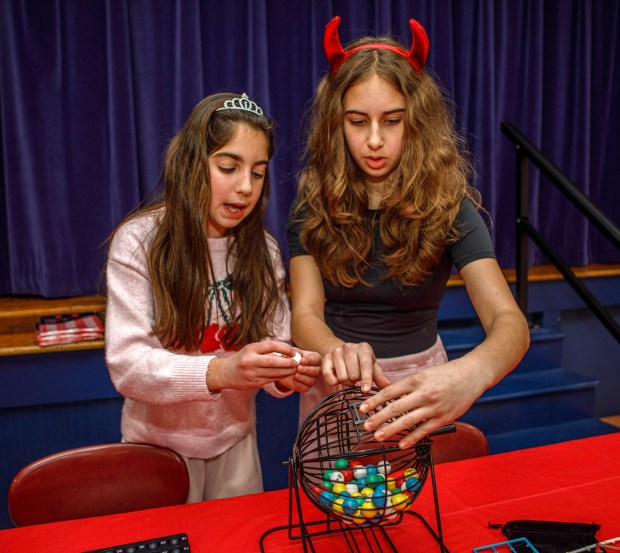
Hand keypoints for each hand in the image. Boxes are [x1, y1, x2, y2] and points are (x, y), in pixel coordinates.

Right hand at [206, 340, 299, 391]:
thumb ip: (266, 350)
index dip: (285, 348)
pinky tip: (285, 375)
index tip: (293, 351)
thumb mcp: (251, 349)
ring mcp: (251, 373)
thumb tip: (288, 351)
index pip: (271, 345)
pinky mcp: (253, 383)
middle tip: (297, 362)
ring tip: (294, 369)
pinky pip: (270, 380)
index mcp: (250, 349)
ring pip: (274, 373)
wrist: (226, 373)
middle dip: (288, 362)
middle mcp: (250, 361)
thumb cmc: (243, 358)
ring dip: (286, 371)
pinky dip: (279, 377)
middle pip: (274, 361)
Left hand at [276, 349, 321, 392]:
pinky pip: (305, 388)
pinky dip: (299, 384)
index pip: (316, 360)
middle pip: (317, 371)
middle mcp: (317, 369)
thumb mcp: (294, 353)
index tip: (302, 361)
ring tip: (295, 374)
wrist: (286, 368)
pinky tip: (294, 380)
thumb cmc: (293, 357)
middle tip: (298, 368)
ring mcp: (313, 379)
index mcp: (316, 358)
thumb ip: (295, 352)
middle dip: (307, 370)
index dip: (309, 361)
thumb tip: (295, 355)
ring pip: (312, 381)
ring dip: (303, 378)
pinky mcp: (307, 387)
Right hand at [322, 342, 390, 392]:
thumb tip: (389, 386)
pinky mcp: (326, 357)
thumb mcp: (372, 367)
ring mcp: (336, 351)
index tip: (366, 391)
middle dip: (355, 381)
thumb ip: (379, 377)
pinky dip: (333, 381)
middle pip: (353, 375)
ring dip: (346, 382)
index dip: (366, 379)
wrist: (343, 352)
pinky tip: (338, 378)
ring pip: (342, 377)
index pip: (365, 366)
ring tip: (348, 377)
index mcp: (364, 348)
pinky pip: (328, 375)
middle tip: (355, 379)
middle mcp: (349, 347)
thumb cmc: (361, 362)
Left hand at [359, 359, 486, 448]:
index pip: (389, 392)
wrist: (471, 375)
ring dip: (391, 430)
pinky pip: (424, 430)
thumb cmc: (445, 374)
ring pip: (407, 421)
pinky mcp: (443, 418)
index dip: (374, 401)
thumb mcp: (423, 374)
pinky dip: (411, 438)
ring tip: (378, 436)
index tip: (362, 408)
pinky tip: (401, 443)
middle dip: (378, 418)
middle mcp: (423, 394)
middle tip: (365, 425)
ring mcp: (434, 407)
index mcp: (416, 380)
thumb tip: (388, 396)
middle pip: (395, 408)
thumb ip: (407, 386)